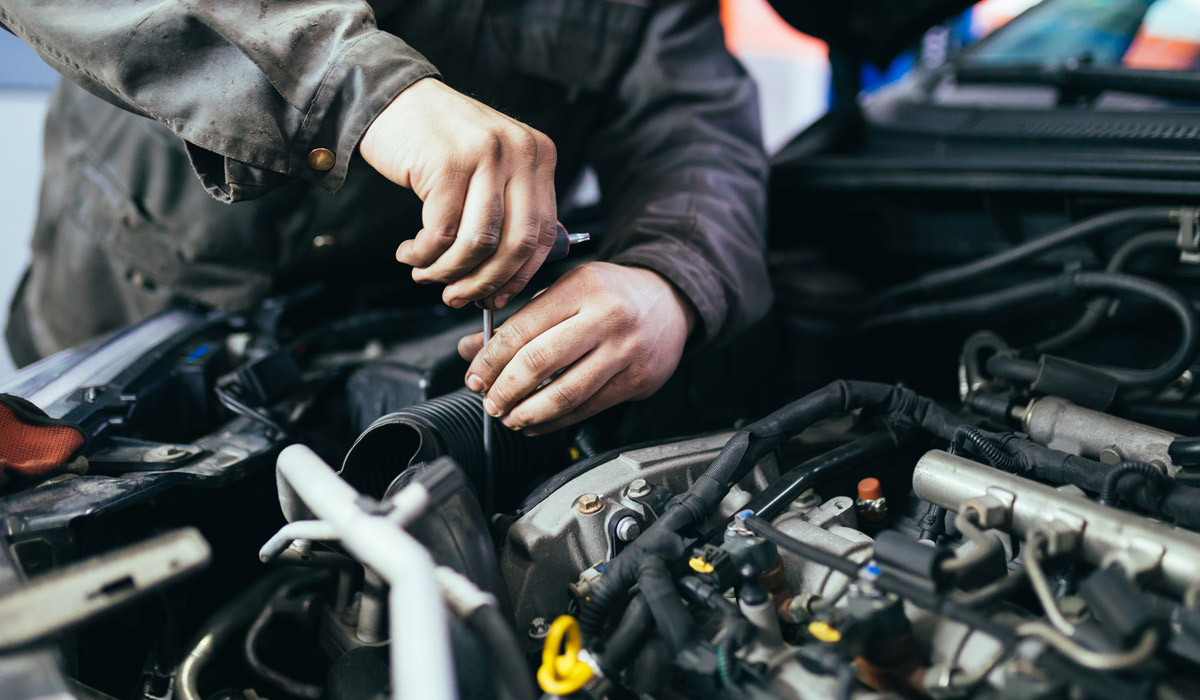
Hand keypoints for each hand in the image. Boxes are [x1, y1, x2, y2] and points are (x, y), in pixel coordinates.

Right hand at [360, 77, 558, 308]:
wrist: (390, 98)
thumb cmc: (437, 143)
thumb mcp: (488, 168)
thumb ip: (507, 211)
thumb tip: (507, 281)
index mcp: (539, 156)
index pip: (545, 233)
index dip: (520, 275)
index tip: (497, 297)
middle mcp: (520, 152)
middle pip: (517, 243)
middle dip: (485, 282)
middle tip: (457, 297)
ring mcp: (486, 155)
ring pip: (478, 243)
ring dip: (448, 271)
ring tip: (425, 274)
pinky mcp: (448, 163)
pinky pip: (441, 233)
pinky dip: (423, 255)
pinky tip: (410, 253)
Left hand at [458, 262, 696, 434]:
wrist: (670, 301)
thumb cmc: (612, 294)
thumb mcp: (566, 290)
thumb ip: (521, 319)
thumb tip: (473, 349)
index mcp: (581, 288)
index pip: (523, 329)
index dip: (491, 359)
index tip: (475, 376)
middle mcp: (606, 317)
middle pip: (540, 362)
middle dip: (505, 389)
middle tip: (489, 400)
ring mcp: (625, 351)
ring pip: (565, 393)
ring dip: (528, 412)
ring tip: (509, 417)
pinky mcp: (637, 380)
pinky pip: (588, 408)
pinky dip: (555, 422)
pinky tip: (536, 423)